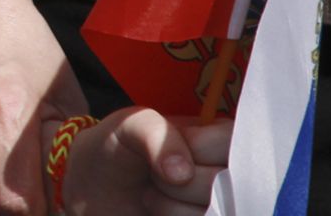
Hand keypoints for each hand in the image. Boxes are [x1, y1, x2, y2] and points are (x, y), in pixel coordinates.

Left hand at [57, 108, 230, 215]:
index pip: (235, 142)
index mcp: (223, 137)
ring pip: (218, 210)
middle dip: (181, 180)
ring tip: (155, 191)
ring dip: (172, 204)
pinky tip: (159, 211)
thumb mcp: (129, 124)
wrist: (95, 190)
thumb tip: (182, 173)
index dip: (200, 147)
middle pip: (229, 182)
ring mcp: (223, 203)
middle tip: (158, 173)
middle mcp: (231, 173)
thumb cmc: (118, 147)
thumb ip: (155, 132)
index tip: (179, 145)